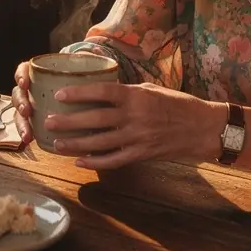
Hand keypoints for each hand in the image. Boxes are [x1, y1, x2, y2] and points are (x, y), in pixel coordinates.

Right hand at [11, 51, 112, 145]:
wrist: (83, 91)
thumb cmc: (85, 79)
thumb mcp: (85, 69)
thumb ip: (90, 69)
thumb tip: (110, 69)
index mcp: (42, 73)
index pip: (25, 70)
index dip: (21, 76)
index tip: (26, 83)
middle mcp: (33, 89)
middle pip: (19, 94)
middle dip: (21, 103)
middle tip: (28, 111)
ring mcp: (33, 105)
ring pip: (20, 113)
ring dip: (21, 123)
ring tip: (27, 134)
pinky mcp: (35, 120)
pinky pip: (25, 125)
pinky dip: (24, 132)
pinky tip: (29, 142)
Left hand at [44, 82, 224, 169]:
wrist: (202, 128)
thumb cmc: (177, 104)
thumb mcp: (151, 89)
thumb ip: (127, 92)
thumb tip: (102, 91)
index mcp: (136, 96)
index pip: (101, 92)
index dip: (79, 94)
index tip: (60, 95)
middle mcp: (134, 116)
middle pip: (95, 119)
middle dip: (69, 122)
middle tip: (48, 122)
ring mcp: (138, 138)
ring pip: (100, 142)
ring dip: (76, 144)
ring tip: (57, 143)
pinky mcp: (142, 154)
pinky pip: (115, 159)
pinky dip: (96, 161)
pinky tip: (80, 160)